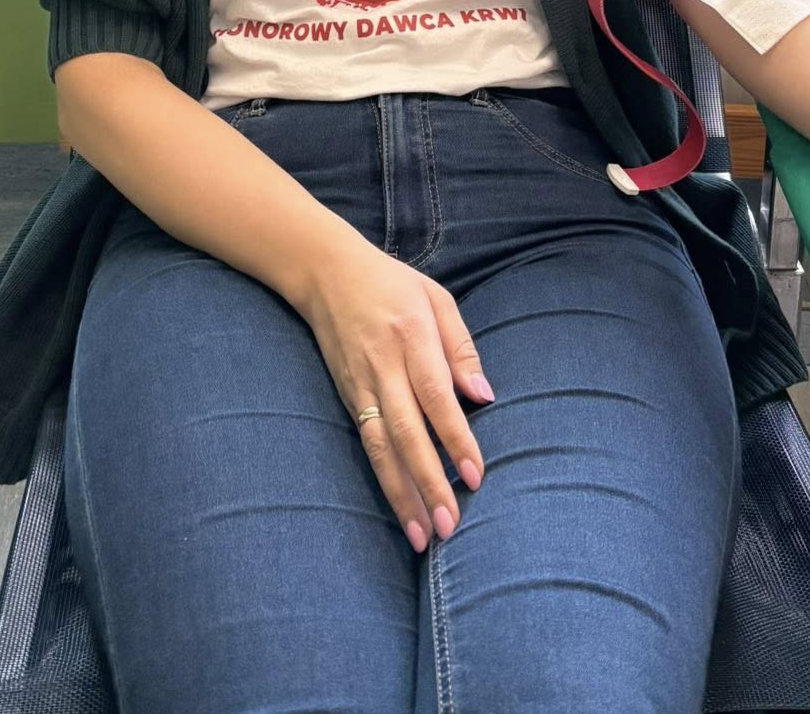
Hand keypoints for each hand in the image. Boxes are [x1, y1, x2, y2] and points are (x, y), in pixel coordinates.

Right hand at [292, 235, 492, 552]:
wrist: (325, 273)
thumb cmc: (391, 284)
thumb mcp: (436, 298)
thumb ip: (460, 348)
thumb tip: (484, 397)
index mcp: (411, 337)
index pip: (436, 397)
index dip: (455, 438)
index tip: (475, 475)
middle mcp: (383, 366)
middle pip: (406, 433)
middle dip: (428, 482)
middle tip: (449, 525)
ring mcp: (360, 385)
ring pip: (381, 448)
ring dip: (402, 494)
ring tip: (423, 536)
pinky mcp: (348, 397)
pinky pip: (367, 444)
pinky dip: (383, 478)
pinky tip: (400, 506)